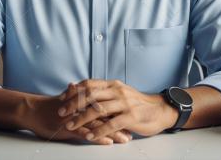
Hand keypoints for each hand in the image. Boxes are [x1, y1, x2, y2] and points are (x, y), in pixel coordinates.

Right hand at [29, 93, 132, 144]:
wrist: (31, 110)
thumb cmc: (47, 107)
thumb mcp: (63, 99)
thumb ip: (73, 94)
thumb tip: (75, 86)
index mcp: (82, 99)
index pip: (105, 104)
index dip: (118, 111)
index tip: (130, 117)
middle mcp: (81, 107)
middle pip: (106, 114)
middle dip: (120, 123)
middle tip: (133, 130)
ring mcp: (75, 117)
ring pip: (98, 124)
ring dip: (113, 132)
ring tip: (125, 138)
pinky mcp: (68, 127)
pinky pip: (85, 132)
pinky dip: (97, 136)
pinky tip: (107, 141)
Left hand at [58, 79, 178, 141]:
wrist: (160, 110)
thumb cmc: (137, 103)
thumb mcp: (120, 93)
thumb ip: (103, 93)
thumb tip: (82, 90)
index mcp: (113, 85)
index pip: (89, 84)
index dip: (74, 91)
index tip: (61, 98)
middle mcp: (117, 91)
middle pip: (90, 95)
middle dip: (73, 104)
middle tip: (61, 113)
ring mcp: (124, 103)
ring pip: (98, 109)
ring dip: (81, 118)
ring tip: (70, 126)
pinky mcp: (131, 117)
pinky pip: (111, 124)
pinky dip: (98, 130)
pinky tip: (89, 135)